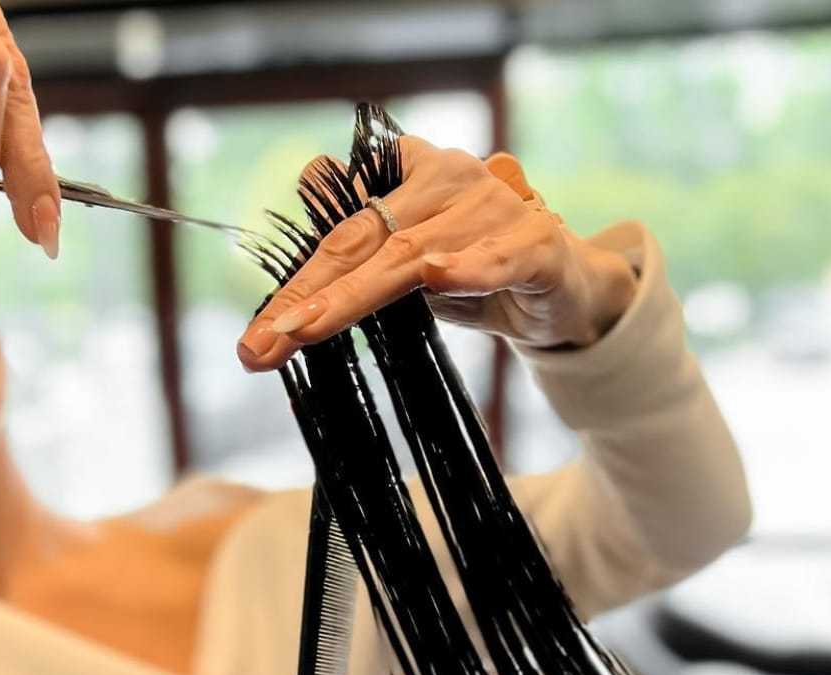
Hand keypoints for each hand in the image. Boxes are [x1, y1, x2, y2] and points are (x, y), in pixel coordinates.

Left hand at [236, 136, 637, 371]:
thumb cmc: (483, 270)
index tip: (257, 336)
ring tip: (310, 328)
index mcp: (418, 176)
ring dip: (358, 295)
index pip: (344, 233)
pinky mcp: (538, 245)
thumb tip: (307, 204)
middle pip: (367, 242)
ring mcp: (496, 210)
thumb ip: (367, 246)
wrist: (572, 288)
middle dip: (310, 297)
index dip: (298, 283)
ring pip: (416, 256)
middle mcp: (453, 181)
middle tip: (267, 342)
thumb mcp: (416, 263)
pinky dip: (468, 269)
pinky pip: (497, 260)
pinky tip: (437, 276)